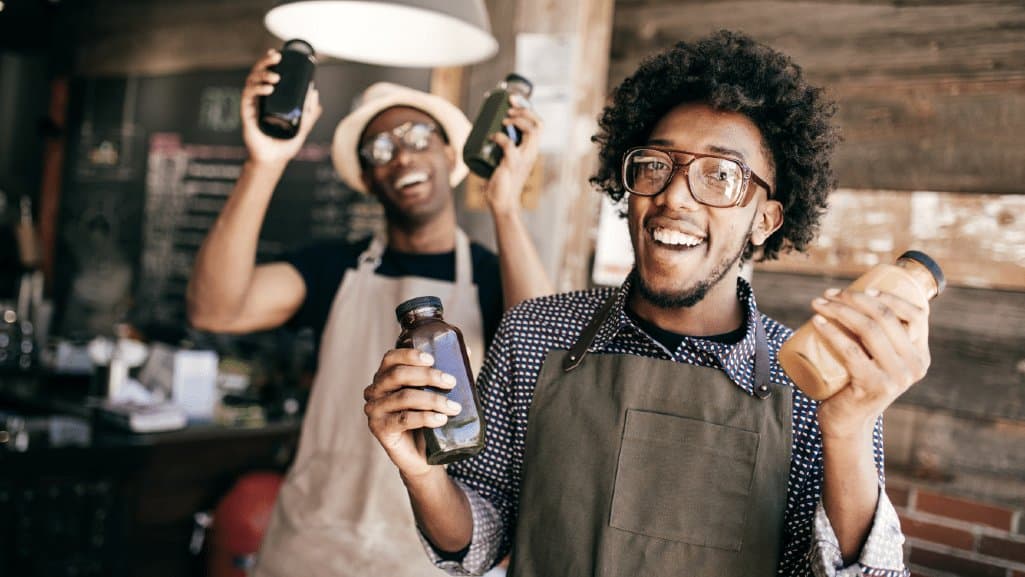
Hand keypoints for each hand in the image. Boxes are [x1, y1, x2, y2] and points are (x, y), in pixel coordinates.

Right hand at [240, 50, 322, 165]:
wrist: (273, 161)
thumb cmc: (285, 145)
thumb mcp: (302, 126)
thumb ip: (308, 112)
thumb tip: (315, 92)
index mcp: (270, 98)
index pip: (267, 75)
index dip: (269, 62)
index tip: (277, 53)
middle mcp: (259, 98)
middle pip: (258, 73)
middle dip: (265, 62)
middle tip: (276, 57)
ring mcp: (252, 105)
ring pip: (252, 81)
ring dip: (263, 75)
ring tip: (275, 78)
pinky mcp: (246, 113)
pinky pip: (248, 96)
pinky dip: (258, 90)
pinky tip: (268, 89)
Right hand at [364, 349, 462, 479]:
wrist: (422, 456)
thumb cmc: (427, 420)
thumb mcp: (434, 393)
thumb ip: (444, 373)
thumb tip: (467, 349)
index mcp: (385, 377)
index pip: (391, 358)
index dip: (410, 355)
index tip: (432, 358)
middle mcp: (375, 391)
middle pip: (398, 375)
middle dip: (428, 376)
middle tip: (451, 382)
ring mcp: (374, 410)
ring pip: (404, 397)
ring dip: (433, 400)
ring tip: (454, 407)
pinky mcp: (379, 429)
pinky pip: (404, 419)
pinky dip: (425, 417)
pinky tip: (441, 419)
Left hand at [483, 97, 542, 216]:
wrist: (502, 203)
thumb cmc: (501, 185)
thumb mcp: (503, 163)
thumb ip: (498, 152)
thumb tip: (483, 138)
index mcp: (530, 151)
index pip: (538, 125)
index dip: (528, 110)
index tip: (513, 102)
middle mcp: (531, 153)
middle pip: (538, 124)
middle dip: (524, 110)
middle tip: (509, 107)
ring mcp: (523, 158)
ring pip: (532, 131)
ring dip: (518, 120)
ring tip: (505, 118)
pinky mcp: (512, 164)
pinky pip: (509, 144)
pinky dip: (499, 137)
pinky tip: (491, 136)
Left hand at [812, 288, 930, 439]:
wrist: (848, 423)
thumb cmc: (857, 383)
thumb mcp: (879, 360)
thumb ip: (881, 338)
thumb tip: (858, 295)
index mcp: (920, 355)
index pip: (917, 314)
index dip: (890, 295)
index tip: (863, 288)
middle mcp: (915, 365)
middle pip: (886, 317)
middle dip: (855, 298)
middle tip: (829, 294)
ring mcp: (896, 377)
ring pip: (869, 329)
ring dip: (839, 310)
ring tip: (818, 303)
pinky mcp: (873, 385)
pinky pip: (851, 350)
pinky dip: (831, 332)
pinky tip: (817, 321)